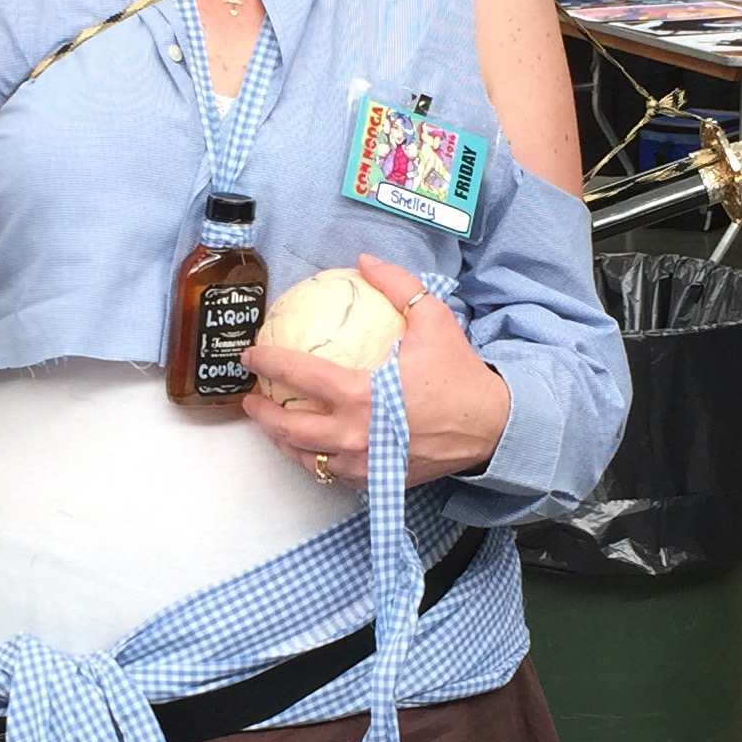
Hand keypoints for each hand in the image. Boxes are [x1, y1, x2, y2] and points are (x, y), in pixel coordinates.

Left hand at [240, 255, 509, 488]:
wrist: (490, 426)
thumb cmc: (460, 374)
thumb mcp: (433, 318)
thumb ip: (396, 285)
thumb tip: (366, 260)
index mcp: (360, 394)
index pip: (298, 375)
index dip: (267, 361)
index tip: (251, 354)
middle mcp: (355, 433)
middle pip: (289, 428)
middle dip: (261, 413)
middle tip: (251, 397)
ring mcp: (364, 462)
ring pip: (307, 458)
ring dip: (283, 441)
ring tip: (273, 425)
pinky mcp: (376, 480)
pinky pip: (335, 475)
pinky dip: (317, 461)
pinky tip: (312, 448)